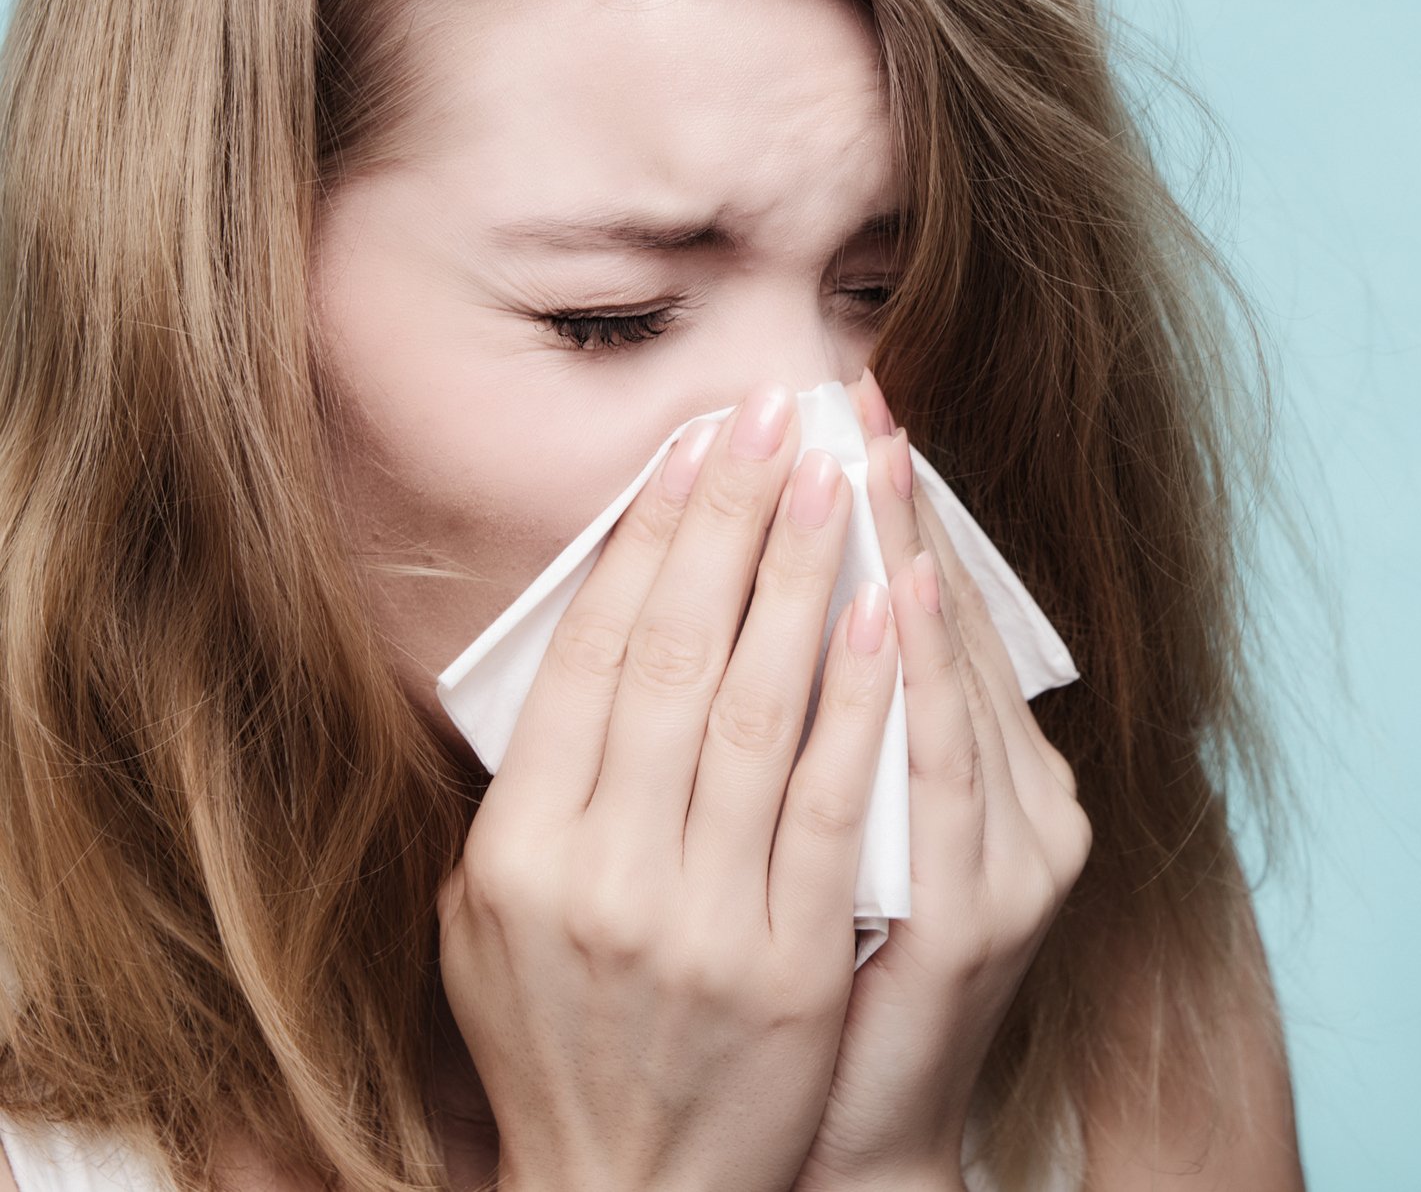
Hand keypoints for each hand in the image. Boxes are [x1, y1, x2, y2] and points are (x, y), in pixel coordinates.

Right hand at [435, 379, 902, 1191]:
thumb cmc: (558, 1043)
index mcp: (515, 849)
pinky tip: (886, 604)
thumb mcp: (492, 922)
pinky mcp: (788, 958)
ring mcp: (694, 918)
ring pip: (756, 707)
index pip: (588, 656)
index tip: (692, 451)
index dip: (644, 540)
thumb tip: (587, 646)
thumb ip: (531, 794)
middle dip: (730, 521)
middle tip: (774, 417)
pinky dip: (859, 693)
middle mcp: (595, 874)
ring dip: (802, 573)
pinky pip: (830, 799)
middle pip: (672, 656)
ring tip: (836, 472)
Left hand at [790, 375, 1093, 1191]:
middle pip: (955, 623)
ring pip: (958, 675)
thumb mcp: (830, 835)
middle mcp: (1022, 799)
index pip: (934, 616)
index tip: (843, 412)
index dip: (892, 511)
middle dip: (898, 503)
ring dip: (911, 554)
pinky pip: (944, 768)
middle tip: (854, 394)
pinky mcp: (985, 907)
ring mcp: (1015, 851)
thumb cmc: (815, 977)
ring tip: (873, 455)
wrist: (837, 1138)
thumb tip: (775, 600)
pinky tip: (897, 591)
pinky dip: (921, 675)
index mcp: (987, 774)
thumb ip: (830, 731)